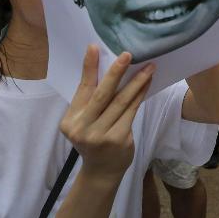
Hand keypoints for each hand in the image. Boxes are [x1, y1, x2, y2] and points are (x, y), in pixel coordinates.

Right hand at [60, 46, 153, 182]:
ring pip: (121, 102)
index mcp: (70, 120)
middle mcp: (82, 128)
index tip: (94, 47)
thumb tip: (105, 66)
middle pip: (102, 94)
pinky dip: (140, 95)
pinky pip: (131, 111)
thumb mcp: (85, 121)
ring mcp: (100, 135)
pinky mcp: (118, 139)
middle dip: (116, 72)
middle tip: (127, 54)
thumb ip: (91, 100)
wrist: (101, 170)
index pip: (83, 89)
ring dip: (136, 82)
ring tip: (148, 66)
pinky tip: (147, 83)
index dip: (89, 67)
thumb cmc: (94, 138)